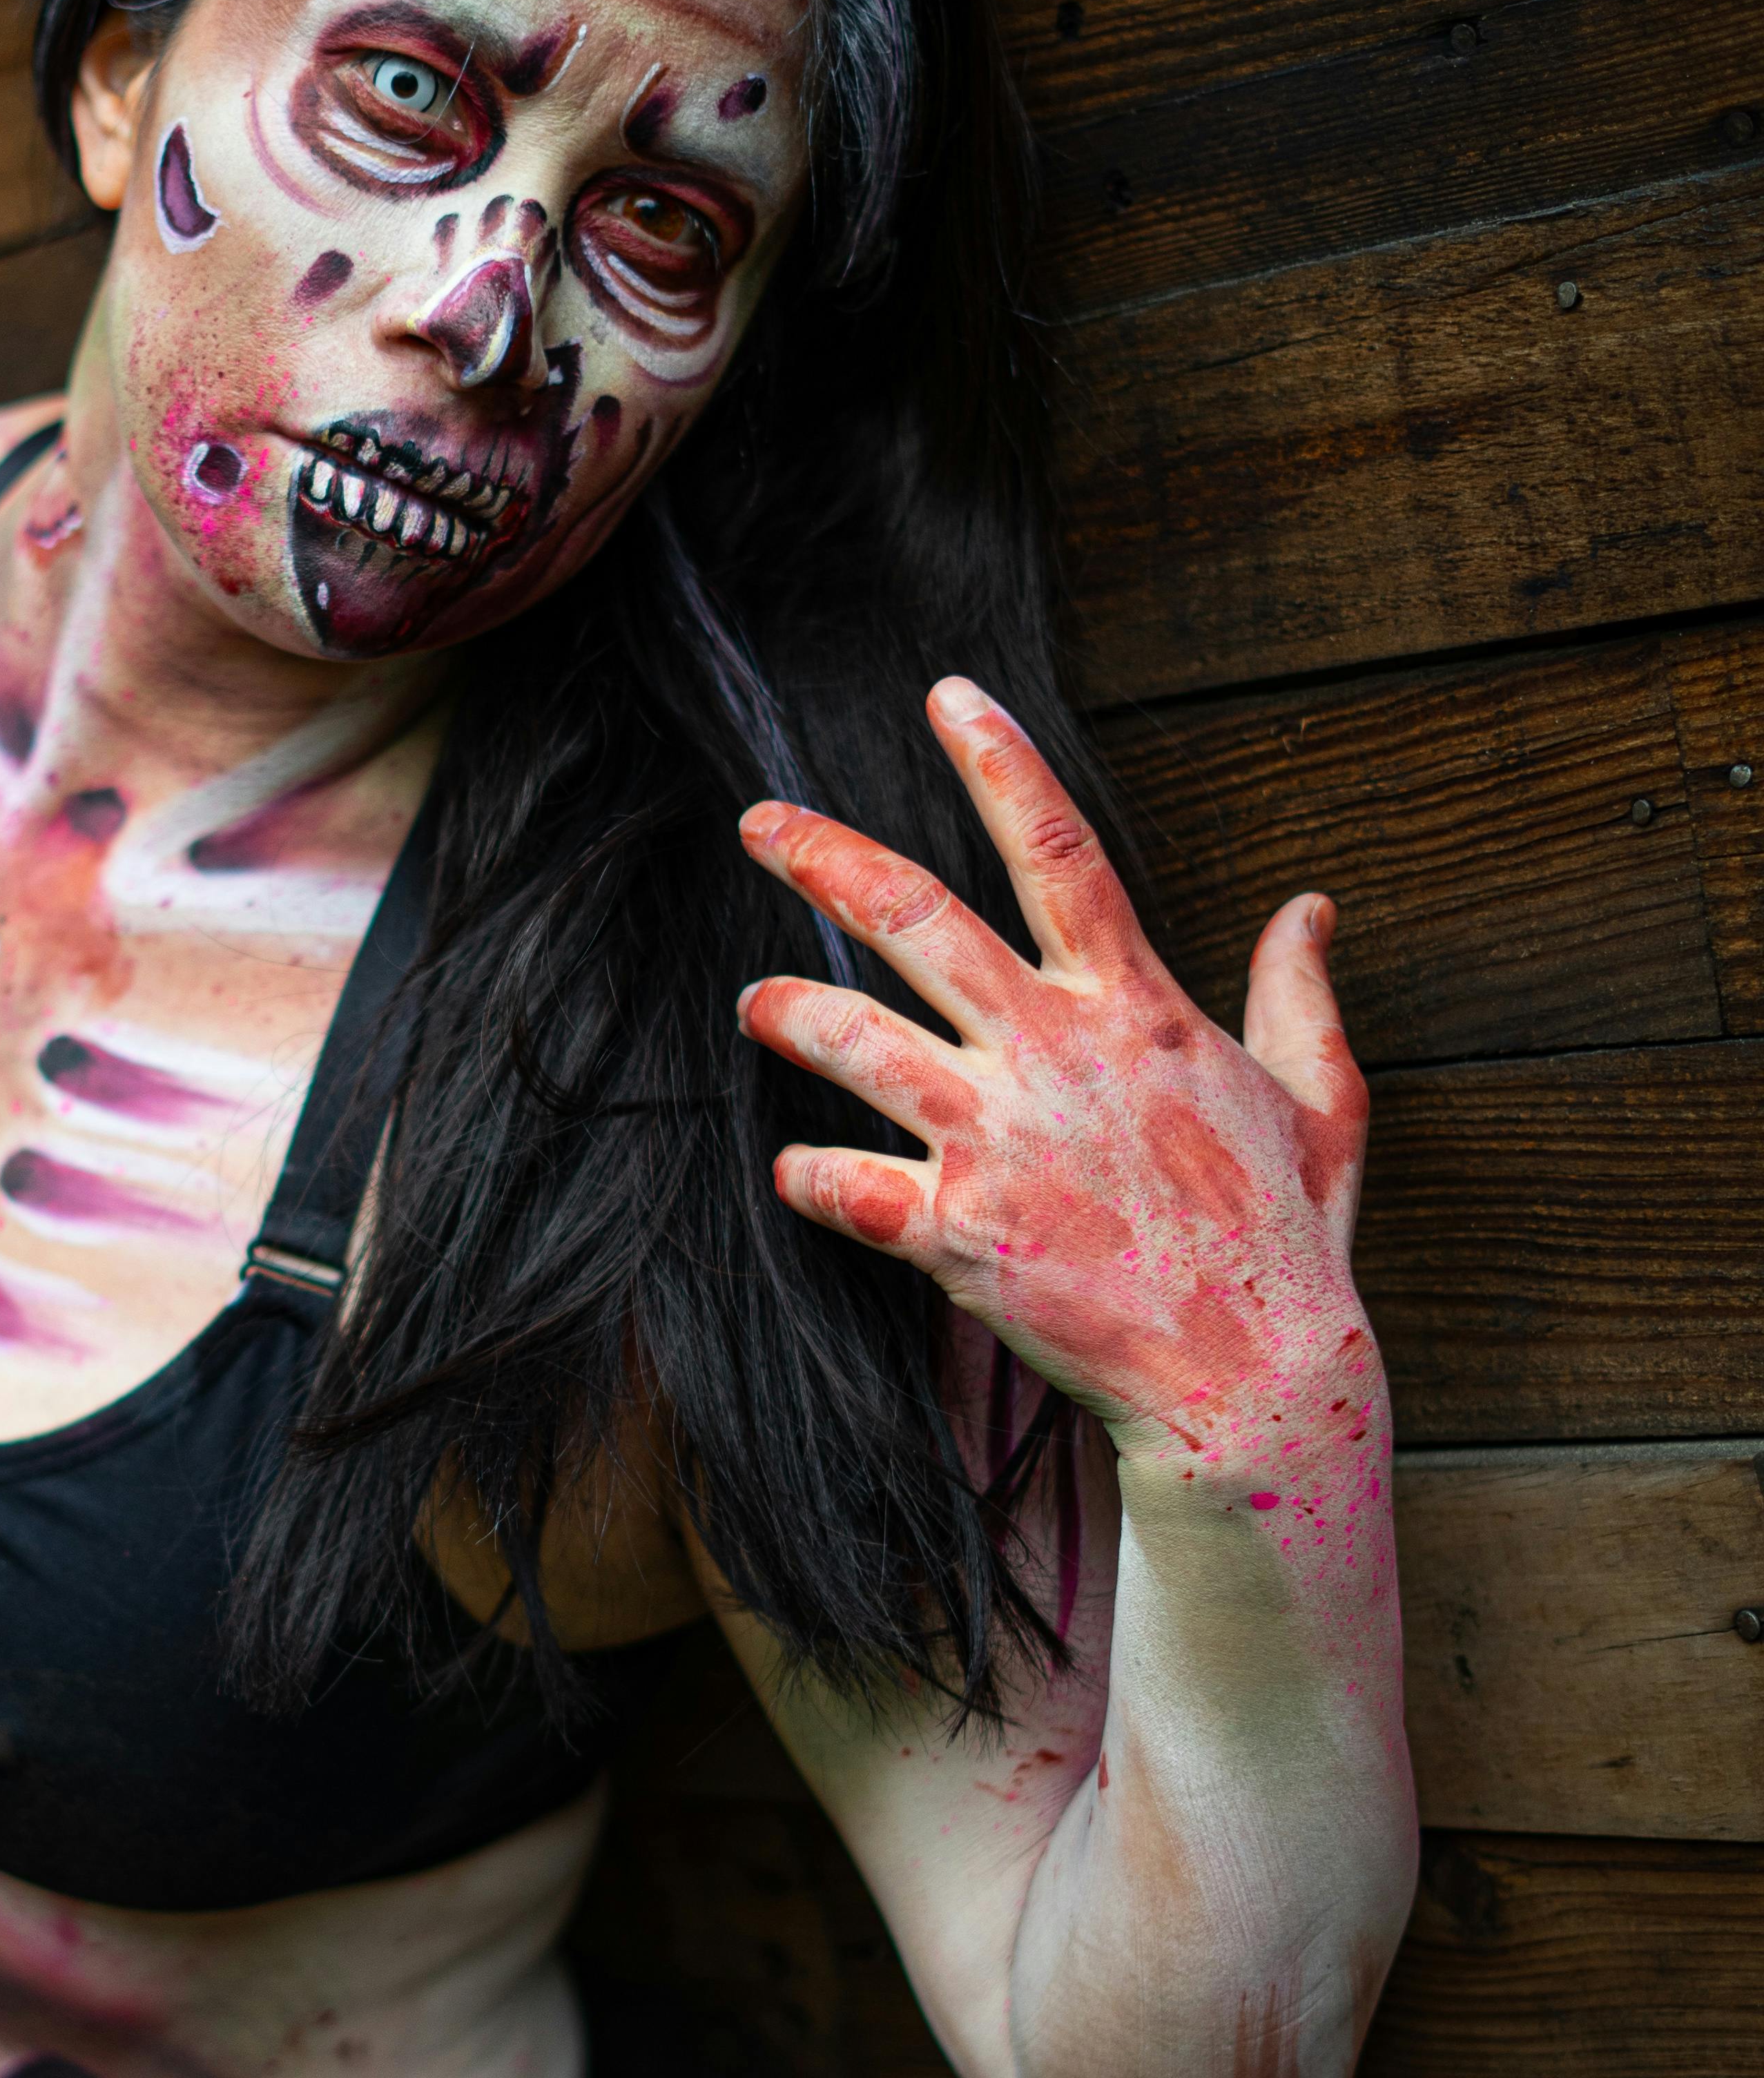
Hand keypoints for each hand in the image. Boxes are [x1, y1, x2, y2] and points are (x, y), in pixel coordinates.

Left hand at [737, 678, 1374, 1480]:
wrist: (1255, 1381)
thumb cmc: (1288, 1241)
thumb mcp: (1321, 1101)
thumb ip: (1300, 997)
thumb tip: (1312, 910)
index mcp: (1134, 1009)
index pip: (1060, 848)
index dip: (999, 762)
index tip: (946, 696)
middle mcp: (1054, 1054)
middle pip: (917, 917)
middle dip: (826, 857)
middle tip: (758, 823)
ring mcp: (999, 1141)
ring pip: (855, 1040)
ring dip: (790, 1011)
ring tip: (756, 1002)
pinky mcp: (959, 1233)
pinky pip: (845, 1185)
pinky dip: (806, 1173)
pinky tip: (791, 1166)